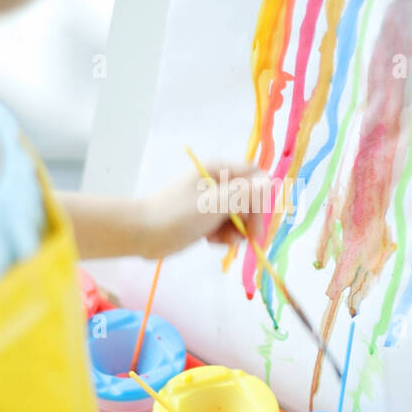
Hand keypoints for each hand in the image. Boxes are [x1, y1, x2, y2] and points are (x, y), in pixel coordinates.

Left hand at [141, 160, 270, 257]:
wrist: (142, 234)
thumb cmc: (177, 215)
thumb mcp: (214, 204)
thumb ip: (244, 194)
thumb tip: (270, 181)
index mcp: (218, 170)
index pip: (254, 178)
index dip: (260, 199)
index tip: (258, 221)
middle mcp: (216, 182)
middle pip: (248, 199)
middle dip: (249, 220)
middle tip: (245, 239)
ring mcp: (209, 201)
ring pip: (238, 216)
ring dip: (235, 231)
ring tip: (221, 241)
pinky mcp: (203, 218)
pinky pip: (224, 226)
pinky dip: (222, 236)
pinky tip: (211, 242)